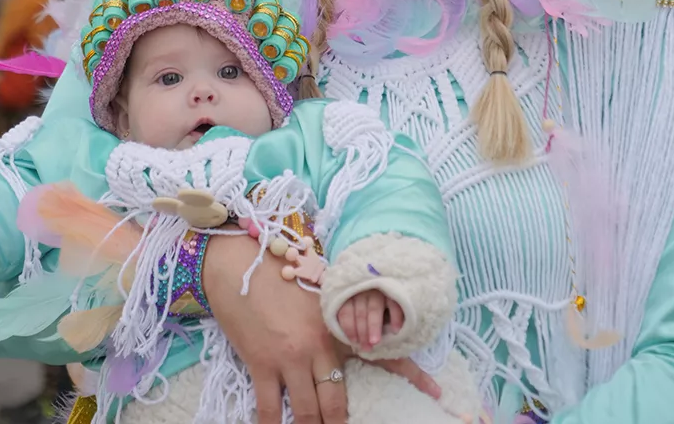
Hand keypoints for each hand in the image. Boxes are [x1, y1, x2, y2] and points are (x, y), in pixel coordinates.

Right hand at [203, 234, 439, 423]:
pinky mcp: (262, 364)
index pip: (384, 354)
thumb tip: (352, 332)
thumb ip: (336, 316)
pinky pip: (269, 408)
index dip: (412, 376)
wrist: (238, 265)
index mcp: (337, 326)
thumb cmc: (278, 272)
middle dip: (339, 423)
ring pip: (307, 410)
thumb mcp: (317, 291)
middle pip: (336, 401)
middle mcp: (318, 346)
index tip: (435, 394)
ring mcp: (290, 358)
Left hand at [337, 289, 403, 350]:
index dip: (349, 328)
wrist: (389, 289)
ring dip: (374, 326)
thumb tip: (354, 343)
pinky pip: (394, 304)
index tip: (354, 342)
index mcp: (349, 296)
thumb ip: (354, 323)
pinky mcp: (393, 290)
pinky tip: (395, 330)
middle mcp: (362, 291)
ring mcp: (378, 289)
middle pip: (360, 312)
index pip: (345, 312)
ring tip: (376, 342)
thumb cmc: (369, 307)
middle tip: (366, 347)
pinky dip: (395, 317)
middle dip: (362, 331)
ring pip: (374, 308)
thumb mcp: (357, 311)